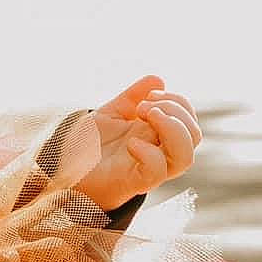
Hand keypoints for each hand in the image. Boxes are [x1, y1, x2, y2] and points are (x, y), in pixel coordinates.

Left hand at [73, 74, 200, 211]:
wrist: (66, 170)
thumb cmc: (90, 146)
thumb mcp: (110, 113)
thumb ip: (132, 97)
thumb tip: (158, 79)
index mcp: (157, 136)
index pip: (189, 119)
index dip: (177, 101)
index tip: (148, 96)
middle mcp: (159, 153)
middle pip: (194, 135)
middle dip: (175, 110)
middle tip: (143, 107)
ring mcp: (149, 168)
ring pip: (185, 157)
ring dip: (172, 129)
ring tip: (145, 116)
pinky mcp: (134, 182)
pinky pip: (157, 172)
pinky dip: (149, 153)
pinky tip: (131, 143)